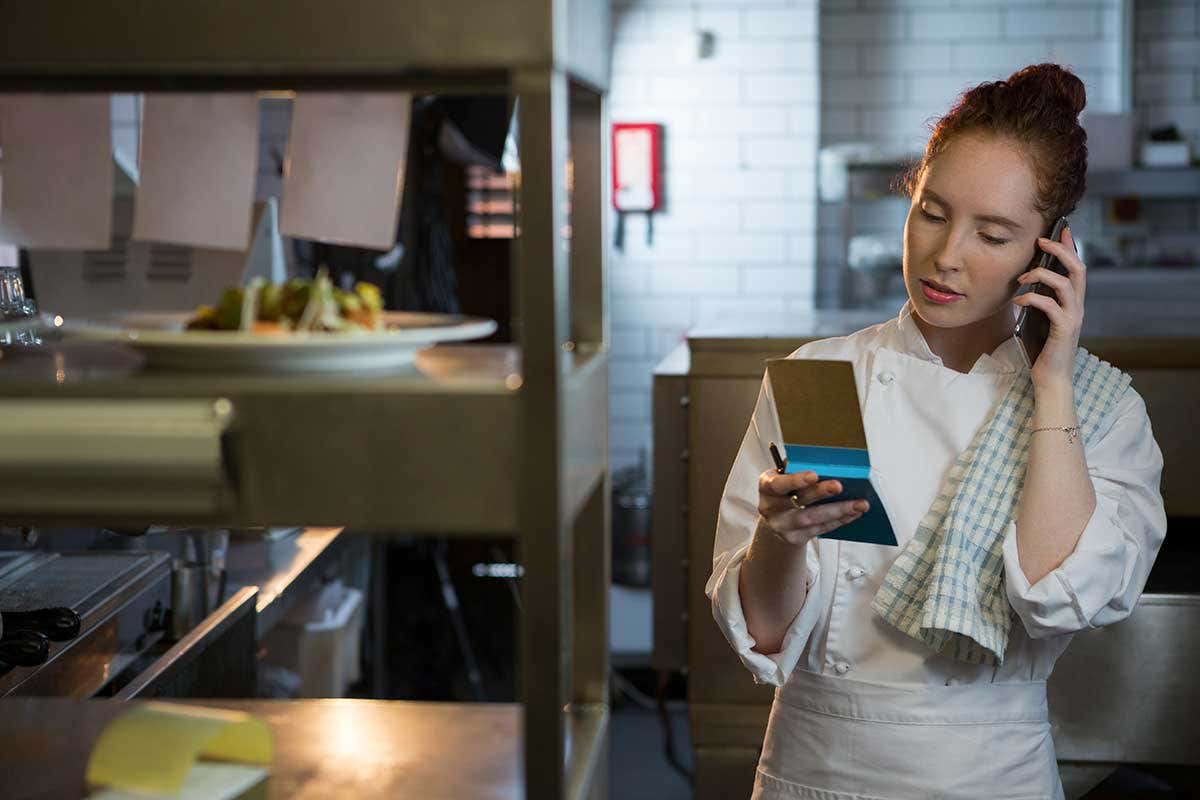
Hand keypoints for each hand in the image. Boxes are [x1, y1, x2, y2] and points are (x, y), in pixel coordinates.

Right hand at [757, 468, 868, 545]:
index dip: (796, 480)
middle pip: (798, 501)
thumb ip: (797, 469)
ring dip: (838, 510)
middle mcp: (771, 508)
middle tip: (839, 486)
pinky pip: (821, 529)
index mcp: (766, 487)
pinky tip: (854, 512)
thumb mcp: (783, 476)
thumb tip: (826, 462)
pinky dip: (840, 520)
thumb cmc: (784, 490)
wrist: (775, 518)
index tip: (814, 475)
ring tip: (859, 503)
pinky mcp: (795, 538)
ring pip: (813, 518)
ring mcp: (782, 526)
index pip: (778, 484)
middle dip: (821, 493)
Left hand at [1011, 226, 1085, 387]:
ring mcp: (1073, 317)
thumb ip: (1040, 301)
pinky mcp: (1064, 329)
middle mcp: (1078, 307)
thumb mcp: (1040, 319)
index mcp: (1072, 302)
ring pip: (1067, 284)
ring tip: (1022, 276)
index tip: (1061, 229)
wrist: (1051, 378)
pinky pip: (1051, 306)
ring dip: (1043, 274)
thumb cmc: (1043, 349)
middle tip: (1041, 240)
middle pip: (1078, 269)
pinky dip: (1033, 298)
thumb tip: (1024, 281)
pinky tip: (1018, 300)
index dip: (1071, 247)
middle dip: (1061, 251)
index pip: (1076, 268)